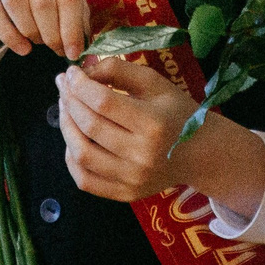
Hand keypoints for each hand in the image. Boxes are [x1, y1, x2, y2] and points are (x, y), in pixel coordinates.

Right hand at [0, 0, 90, 59]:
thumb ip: (78, 19)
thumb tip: (80, 47)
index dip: (71, 30)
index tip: (73, 53)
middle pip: (42, 2)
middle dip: (51, 34)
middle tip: (54, 49)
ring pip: (16, 3)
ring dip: (30, 31)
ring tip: (38, 41)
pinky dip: (9, 36)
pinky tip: (22, 48)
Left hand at [58, 57, 264, 207]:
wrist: (201, 153)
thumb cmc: (177, 112)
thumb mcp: (155, 83)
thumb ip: (119, 70)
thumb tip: (83, 73)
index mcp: (154, 124)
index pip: (103, 103)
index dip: (79, 85)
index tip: (70, 72)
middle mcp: (142, 155)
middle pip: (90, 127)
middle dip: (69, 101)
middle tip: (63, 86)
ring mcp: (132, 179)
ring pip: (81, 155)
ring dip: (65, 127)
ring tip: (65, 109)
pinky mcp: (125, 194)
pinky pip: (85, 180)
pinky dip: (71, 158)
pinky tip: (73, 139)